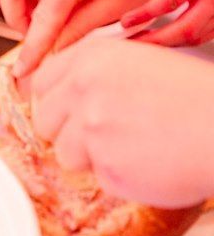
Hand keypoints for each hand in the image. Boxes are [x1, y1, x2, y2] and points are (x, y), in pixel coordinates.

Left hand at [28, 40, 213, 207]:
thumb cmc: (193, 96)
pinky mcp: (108, 167)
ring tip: (132, 148)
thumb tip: (66, 91)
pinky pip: (98, 178)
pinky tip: (147, 163)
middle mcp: (84, 88)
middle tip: (102, 137)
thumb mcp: (139, 61)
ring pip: (65, 154)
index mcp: (91, 57)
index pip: (43, 81)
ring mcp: (92, 128)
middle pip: (45, 120)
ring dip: (92, 159)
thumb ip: (97, 73)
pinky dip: (120, 178)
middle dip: (67, 133)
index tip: (64, 114)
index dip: (55, 102)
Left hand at [122, 0, 213, 47]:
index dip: (148, 13)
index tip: (126, 21)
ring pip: (193, 38)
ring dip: (165, 43)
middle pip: (185, 28)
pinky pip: (199, 39)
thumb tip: (137, 3)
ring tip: (141, 42)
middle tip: (131, 40)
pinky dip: (178, 42)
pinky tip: (162, 41)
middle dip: (156, 39)